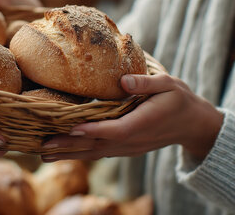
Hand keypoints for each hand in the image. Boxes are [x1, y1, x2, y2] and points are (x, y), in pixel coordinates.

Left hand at [41, 74, 223, 161]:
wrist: (192, 125)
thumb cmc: (179, 100)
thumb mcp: (168, 85)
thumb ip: (146, 83)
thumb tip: (123, 80)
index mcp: (142, 124)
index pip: (115, 130)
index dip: (94, 130)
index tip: (73, 128)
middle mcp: (132, 140)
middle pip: (97, 146)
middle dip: (70, 146)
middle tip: (42, 146)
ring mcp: (128, 148)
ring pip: (95, 153)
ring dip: (69, 154)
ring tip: (43, 154)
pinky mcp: (124, 148)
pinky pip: (99, 153)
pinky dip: (80, 153)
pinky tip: (63, 152)